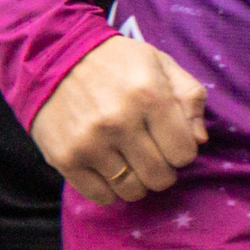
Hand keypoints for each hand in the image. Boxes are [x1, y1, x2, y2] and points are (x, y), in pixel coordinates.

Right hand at [31, 35, 206, 203]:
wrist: (50, 54)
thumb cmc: (114, 61)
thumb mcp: (159, 63)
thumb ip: (190, 97)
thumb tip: (199, 140)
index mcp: (148, 95)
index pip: (185, 153)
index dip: (179, 148)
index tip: (164, 136)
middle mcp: (119, 121)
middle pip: (160, 177)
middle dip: (160, 167)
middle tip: (146, 150)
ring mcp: (89, 142)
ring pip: (132, 191)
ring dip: (134, 180)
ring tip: (125, 159)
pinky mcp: (64, 157)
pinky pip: (101, 196)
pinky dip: (108, 188)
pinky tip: (105, 166)